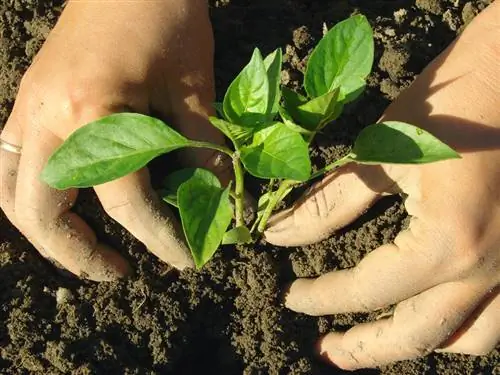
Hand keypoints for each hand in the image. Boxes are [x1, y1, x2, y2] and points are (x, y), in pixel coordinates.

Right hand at [0, 0, 225, 279]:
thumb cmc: (166, 19)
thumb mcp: (194, 91)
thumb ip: (202, 153)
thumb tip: (215, 206)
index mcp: (91, 112)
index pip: (125, 202)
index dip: (160, 239)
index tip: (186, 259)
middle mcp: (46, 116)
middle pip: (41, 214)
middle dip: (79, 255)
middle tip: (119, 271)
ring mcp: (27, 107)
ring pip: (11, 194)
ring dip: (47, 232)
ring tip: (87, 249)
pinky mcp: (27, 101)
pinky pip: (11, 164)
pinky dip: (33, 198)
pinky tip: (65, 205)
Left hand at [265, 2, 499, 368]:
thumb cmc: (451, 100)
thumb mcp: (381, 153)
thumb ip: (328, 204)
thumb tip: (279, 236)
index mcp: (448, 242)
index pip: (367, 290)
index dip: (321, 298)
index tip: (293, 297)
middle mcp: (492, 269)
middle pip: (417, 336)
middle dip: (363, 349)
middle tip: (325, 351)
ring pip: (468, 338)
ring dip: (416, 344)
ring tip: (376, 337)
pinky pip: (499, 316)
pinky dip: (460, 327)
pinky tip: (433, 312)